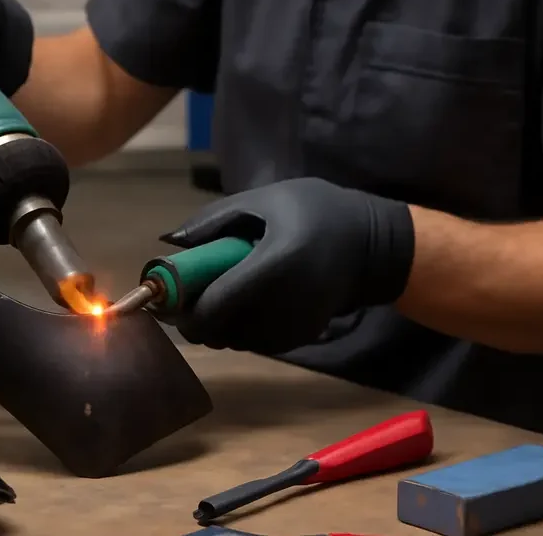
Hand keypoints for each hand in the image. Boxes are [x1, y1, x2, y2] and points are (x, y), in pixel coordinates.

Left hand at [161, 178, 415, 354]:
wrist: (373, 247)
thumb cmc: (317, 212)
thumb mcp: (268, 200)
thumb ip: (214, 220)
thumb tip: (169, 241)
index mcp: (275, 264)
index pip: (216, 305)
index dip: (185, 309)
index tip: (172, 296)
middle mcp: (284, 304)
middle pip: (219, 331)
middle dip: (196, 318)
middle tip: (190, 295)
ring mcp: (293, 327)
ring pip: (233, 341)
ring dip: (217, 324)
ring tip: (222, 292)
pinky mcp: (300, 338)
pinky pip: (254, 343)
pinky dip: (240, 329)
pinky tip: (247, 303)